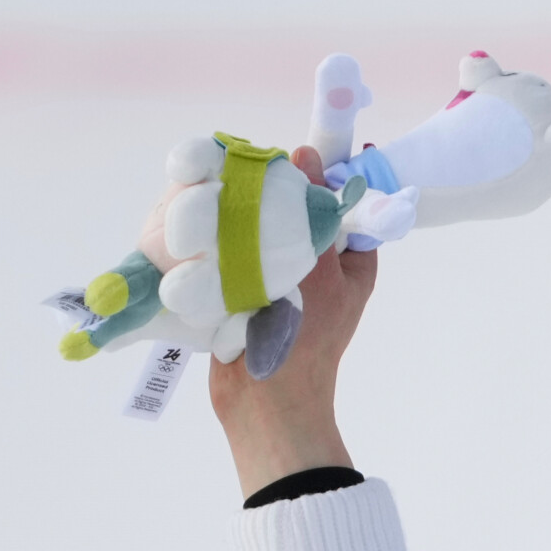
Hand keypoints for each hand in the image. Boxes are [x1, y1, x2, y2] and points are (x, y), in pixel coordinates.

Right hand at [209, 145, 378, 498]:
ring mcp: (281, 278)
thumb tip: (305, 154)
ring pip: (262, 229)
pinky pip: (236, 253)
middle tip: (242, 163)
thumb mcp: (317, 271)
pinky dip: (221, 238)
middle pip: (296, 210)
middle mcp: (319, 266)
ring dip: (240, 211)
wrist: (265, 403)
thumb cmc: (304, 341)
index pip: (345, 202)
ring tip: (215, 184)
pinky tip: (198, 214)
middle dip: (272, 189)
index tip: (293, 146)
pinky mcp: (246, 290)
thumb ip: (311, 213)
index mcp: (352, 262)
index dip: (322, 172)